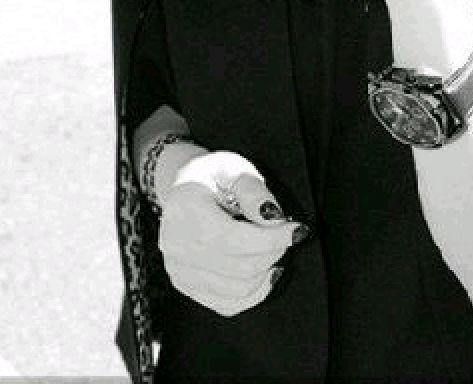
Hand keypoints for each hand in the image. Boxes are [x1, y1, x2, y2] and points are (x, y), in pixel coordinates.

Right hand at [158, 150, 306, 316]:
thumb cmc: (214, 175)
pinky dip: (255, 291)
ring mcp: (178, 270)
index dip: (271, 239)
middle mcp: (175, 245)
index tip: (297, 229)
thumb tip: (274, 219)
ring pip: (237, 290)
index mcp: (185, 210)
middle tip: (288, 234)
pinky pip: (228, 304)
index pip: (233, 239)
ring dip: (266, 272)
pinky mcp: (186, 285)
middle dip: (273, 252)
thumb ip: (255, 191)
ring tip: (274, 248)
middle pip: (239, 267)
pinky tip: (265, 270)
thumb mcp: (234, 167)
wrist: (186, 187)